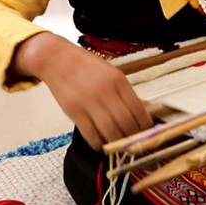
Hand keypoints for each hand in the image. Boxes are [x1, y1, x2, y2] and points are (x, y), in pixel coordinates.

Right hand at [13, 32, 152, 149]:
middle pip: (125, 122)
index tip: (147, 131)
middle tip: (135, 142)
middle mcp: (105, 91)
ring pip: (109, 130)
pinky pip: (90, 133)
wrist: (57, 59)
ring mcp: (88, 101)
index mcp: (118, 80)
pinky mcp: (73, 110)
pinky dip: (98, 143)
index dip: (145, 124)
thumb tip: (146, 109)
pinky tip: (102, 144)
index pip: (138, 108)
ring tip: (120, 145)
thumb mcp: (112, 73)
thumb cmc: (87, 66)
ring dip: (117, 142)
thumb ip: (127, 93)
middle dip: (133, 136)